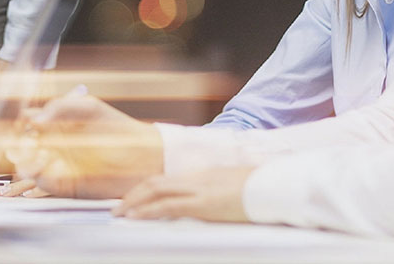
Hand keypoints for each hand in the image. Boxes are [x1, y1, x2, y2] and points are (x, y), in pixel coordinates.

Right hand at [6, 94, 162, 198]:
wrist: (143, 156)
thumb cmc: (116, 127)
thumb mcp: (88, 108)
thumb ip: (60, 108)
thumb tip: (33, 119)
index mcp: (55, 124)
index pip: (26, 123)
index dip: (17, 122)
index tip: (16, 122)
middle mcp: (52, 145)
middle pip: (21, 145)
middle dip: (13, 144)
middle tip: (14, 142)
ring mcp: (56, 164)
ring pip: (27, 165)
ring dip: (21, 161)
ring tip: (25, 156)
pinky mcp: (64, 185)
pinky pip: (43, 182)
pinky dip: (35, 176)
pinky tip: (38, 168)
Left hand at [113, 167, 253, 222]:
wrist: (275, 187)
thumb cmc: (261, 188)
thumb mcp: (235, 186)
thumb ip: (219, 190)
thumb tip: (215, 199)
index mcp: (203, 176)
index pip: (166, 180)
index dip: (146, 189)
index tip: (133, 199)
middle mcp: (197, 179)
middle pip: (156, 182)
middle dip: (134, 195)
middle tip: (118, 208)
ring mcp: (199, 190)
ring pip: (157, 191)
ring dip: (134, 202)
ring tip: (120, 214)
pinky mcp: (204, 205)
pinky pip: (169, 206)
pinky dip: (149, 211)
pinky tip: (136, 217)